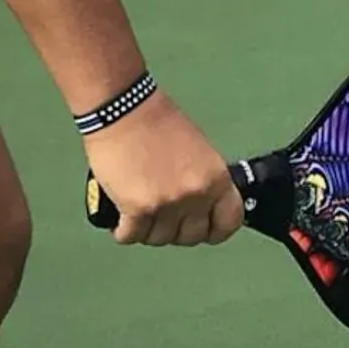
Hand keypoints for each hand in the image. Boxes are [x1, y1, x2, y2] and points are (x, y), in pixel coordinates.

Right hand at [82, 92, 244, 246]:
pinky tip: (120, 220)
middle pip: (191, 237)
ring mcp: (167, 204)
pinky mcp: (137, 209)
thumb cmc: (155, 122)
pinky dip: (123, 231)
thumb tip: (197, 208)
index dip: (215, 231)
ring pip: (159, 239)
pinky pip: (131, 236)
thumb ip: (202, 182)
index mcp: (216, 179)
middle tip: (161, 217)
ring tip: (137, 212)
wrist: (123, 108)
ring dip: (146, 230)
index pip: (229, 222)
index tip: (204, 230)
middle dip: (175, 231)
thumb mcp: (198, 152)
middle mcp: (196, 195)